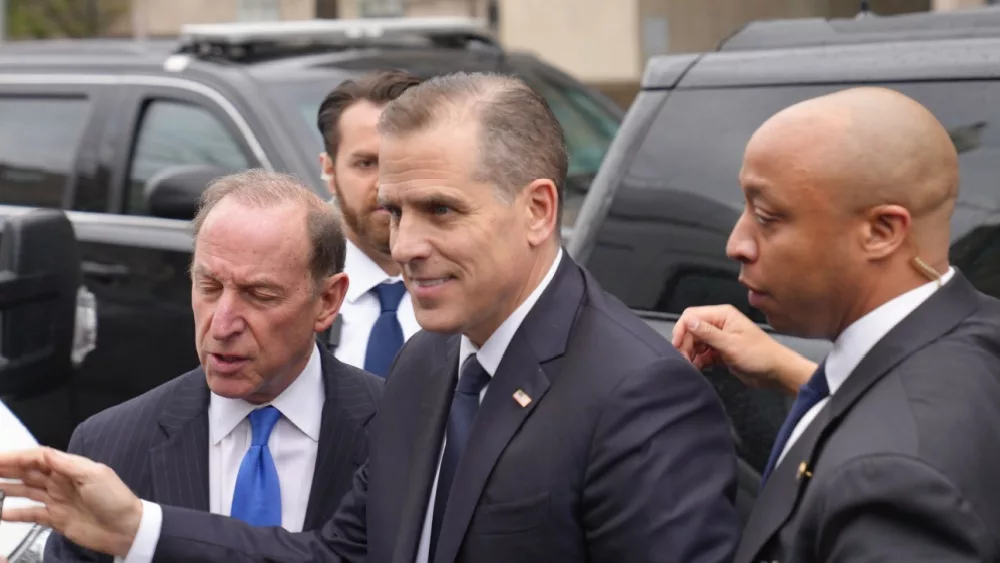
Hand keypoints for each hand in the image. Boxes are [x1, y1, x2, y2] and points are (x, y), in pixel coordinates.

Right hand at [0, 447, 141, 557]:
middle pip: (29, 472)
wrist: (126, 529)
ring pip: (27, 491)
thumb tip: (44, 453)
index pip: (38, 458)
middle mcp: (61, 482)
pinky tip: (2, 512)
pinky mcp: (56, 519)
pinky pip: (32, 514)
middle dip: (8, 469)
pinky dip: (16, 513)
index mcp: (70, 468)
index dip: (17, 457)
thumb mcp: (93, 475)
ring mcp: (57, 501)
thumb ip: (66, 465)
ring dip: (9, 488)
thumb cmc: (114, 499)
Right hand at [672, 304, 816, 394]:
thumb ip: (707, 332)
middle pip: (691, 330)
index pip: (692, 315)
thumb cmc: (761, 356)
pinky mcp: (721, 351)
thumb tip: (688, 321)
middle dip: (685, 344)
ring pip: (695, 342)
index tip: (678, 345)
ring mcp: (720, 338)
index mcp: (723, 315)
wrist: (776, 373)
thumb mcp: (731, 344)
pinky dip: (698, 360)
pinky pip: (702, 353)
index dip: (682, 329)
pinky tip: (699, 367)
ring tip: (692, 365)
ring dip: (691, 353)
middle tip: (685, 359)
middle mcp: (720, 323)